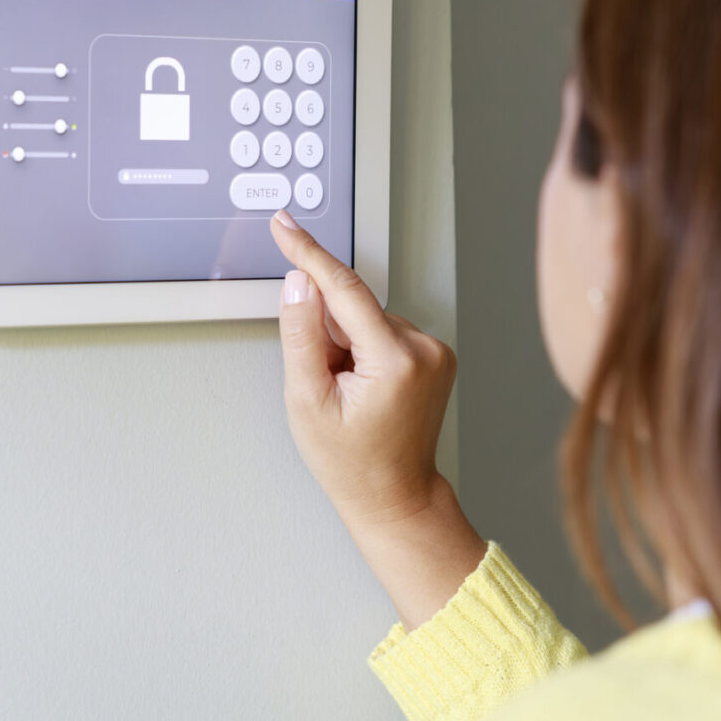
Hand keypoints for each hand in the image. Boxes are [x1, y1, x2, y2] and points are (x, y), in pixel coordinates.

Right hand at [270, 209, 484, 627]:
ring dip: (346, 345)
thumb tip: (301, 283)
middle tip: (327, 384)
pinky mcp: (434, 354)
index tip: (285, 225)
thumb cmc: (352, 462)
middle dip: (328, 334)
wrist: (394, 495)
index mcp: (395, 360)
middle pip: (353, 309)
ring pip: (367, 320)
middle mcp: (425, 349)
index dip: (309, 254)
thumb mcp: (307, 401)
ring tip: (348, 394)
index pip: (345, 288)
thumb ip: (301, 335)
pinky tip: (363, 386)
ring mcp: (435, 351)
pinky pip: (383, 332)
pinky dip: (364, 350)